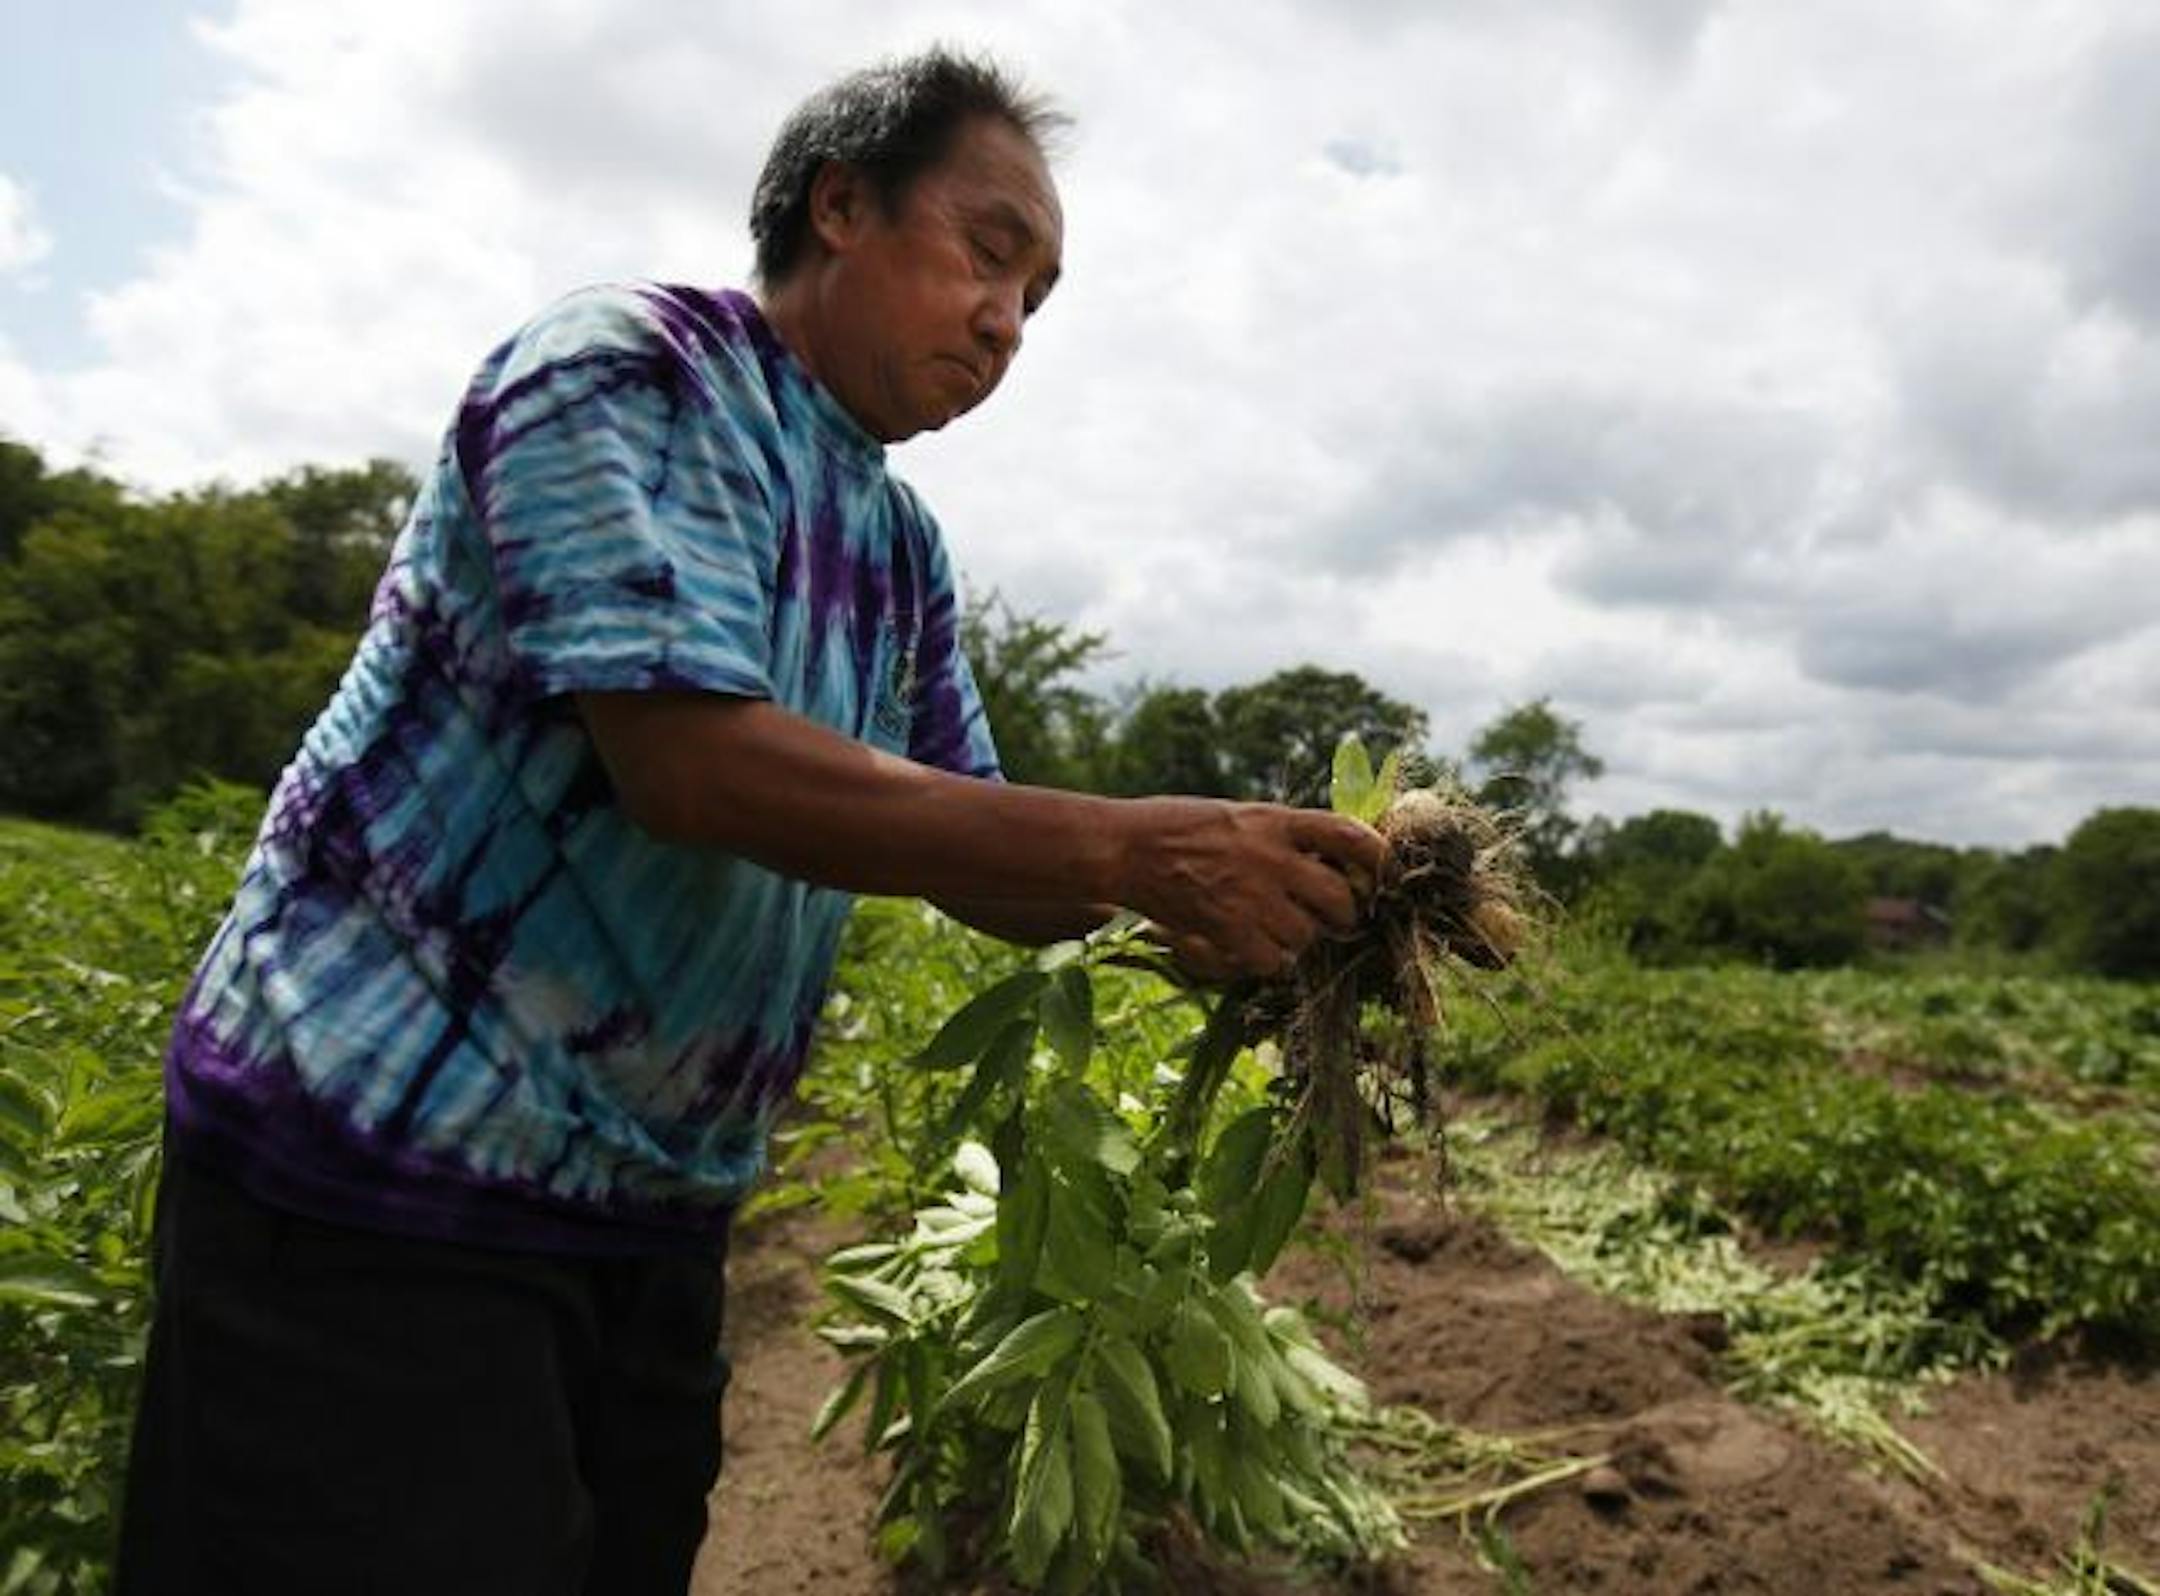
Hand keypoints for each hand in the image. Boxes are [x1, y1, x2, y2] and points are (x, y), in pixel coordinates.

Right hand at [1112, 799, 1386, 980]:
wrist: (1124, 848)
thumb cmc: (1174, 827)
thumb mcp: (1237, 816)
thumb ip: (1279, 834)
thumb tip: (1324, 857)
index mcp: (1276, 822)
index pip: (1348, 834)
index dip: (1378, 856)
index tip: (1384, 871)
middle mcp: (1272, 857)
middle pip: (1340, 898)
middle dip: (1341, 914)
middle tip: (1328, 918)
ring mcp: (1252, 895)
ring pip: (1307, 936)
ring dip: (1297, 940)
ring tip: (1272, 929)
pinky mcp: (1229, 928)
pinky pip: (1273, 961)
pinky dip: (1265, 960)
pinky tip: (1246, 946)